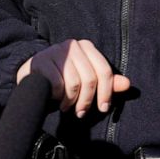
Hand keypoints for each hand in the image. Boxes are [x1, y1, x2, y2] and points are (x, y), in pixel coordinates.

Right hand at [16, 39, 130, 116]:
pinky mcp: (41, 60)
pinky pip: (57, 85)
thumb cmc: (64, 78)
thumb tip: (127, 84)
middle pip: (90, 79)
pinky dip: (58, 96)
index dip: (106, 92)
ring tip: (67, 106)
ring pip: (74, 83)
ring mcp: (56, 51)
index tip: (103, 108)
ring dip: (71, 101)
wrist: (32, 73)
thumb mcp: (87, 80)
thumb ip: (107, 82)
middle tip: (81, 113)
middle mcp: (73, 45)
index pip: (104, 71)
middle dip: (87, 101)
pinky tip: (54, 98)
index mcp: (87, 47)